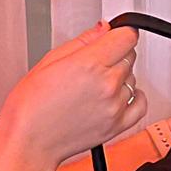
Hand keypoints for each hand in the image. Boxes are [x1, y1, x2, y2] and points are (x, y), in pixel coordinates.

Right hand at [0, 25, 145, 169]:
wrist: (29, 141)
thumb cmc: (30, 106)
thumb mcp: (49, 60)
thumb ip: (83, 41)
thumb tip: (102, 29)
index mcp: (89, 64)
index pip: (127, 36)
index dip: (119, 33)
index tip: (113, 36)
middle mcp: (106, 84)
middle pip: (130, 55)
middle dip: (115, 54)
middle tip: (94, 62)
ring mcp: (114, 106)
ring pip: (133, 78)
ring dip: (120, 76)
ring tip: (95, 84)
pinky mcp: (118, 125)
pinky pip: (141, 104)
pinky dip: (135, 96)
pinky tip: (120, 94)